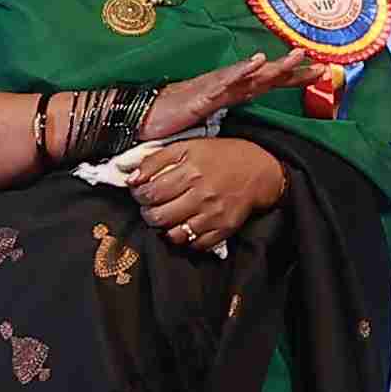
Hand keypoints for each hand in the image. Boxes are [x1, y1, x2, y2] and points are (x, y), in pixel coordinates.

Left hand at [113, 128, 284, 247]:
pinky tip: (184, 224)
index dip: (139, 195)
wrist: (259, 170)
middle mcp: (202, 195)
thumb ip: (156, 160)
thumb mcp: (188, 146)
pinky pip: (194, 245)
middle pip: (158, 217)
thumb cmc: (221, 156)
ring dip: (164, 228)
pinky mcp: (223, 229)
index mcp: (191, 171)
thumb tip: (131, 178)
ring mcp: (213, 215)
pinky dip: (185, 238)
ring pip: (173, 235)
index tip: (141, 192)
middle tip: (151, 206)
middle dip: (148, 213)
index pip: (150, 192)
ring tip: (167, 216)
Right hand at [137, 48, 303, 142]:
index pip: (267, 84)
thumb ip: (224, 120)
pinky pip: (225, 80)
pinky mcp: (201, 93)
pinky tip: (257, 62)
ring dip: (276, 66)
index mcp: (229, 94)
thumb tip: (244, 126)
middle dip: (295, 72)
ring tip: (298, 56)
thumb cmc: (169, 120)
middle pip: (267, 77)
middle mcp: (226, 86)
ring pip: (251, 74)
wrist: (139, 118)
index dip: (293, 78)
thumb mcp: (206, 123)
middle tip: (324, 66)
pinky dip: (242, 70)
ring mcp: (214, 87)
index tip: (319, 74)